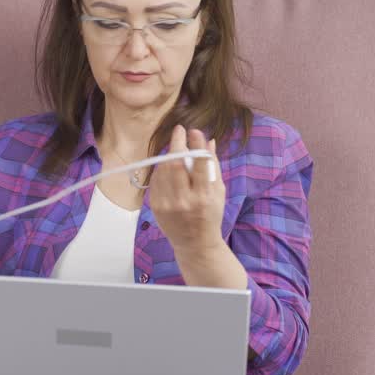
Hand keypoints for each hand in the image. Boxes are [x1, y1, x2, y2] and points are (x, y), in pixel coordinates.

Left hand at [151, 125, 225, 253]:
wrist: (195, 244)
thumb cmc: (210, 215)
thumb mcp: (218, 192)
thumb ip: (213, 166)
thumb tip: (209, 141)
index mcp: (204, 196)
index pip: (200, 164)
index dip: (196, 145)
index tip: (194, 131)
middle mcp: (185, 201)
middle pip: (176, 164)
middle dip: (177, 143)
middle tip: (179, 131)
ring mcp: (168, 205)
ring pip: (163, 170)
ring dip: (169, 155)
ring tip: (176, 150)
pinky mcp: (156, 207)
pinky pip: (156, 180)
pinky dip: (161, 169)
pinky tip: (168, 167)